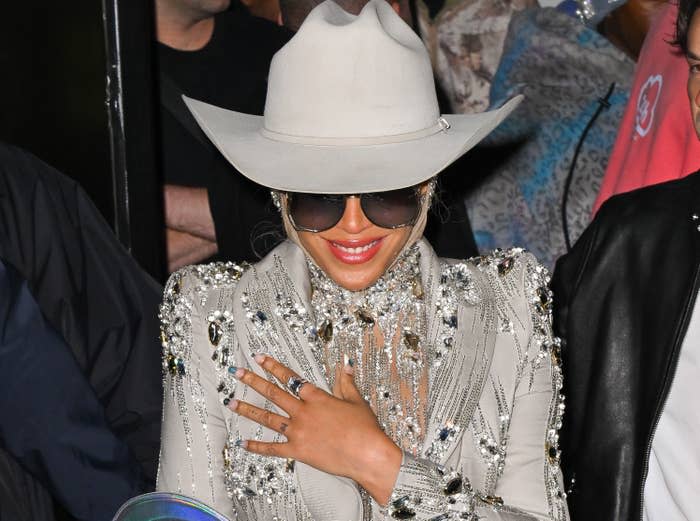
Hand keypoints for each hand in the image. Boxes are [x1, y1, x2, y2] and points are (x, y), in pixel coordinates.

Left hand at [229, 354, 401, 504]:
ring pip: (267, 418)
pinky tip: (243, 443)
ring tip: (231, 402)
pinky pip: (273, 448)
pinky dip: (257, 446)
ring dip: (248, 409)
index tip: (259, 358)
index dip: (273, 366)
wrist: (368, 454)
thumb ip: (346, 382)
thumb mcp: (356, 401)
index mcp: (316, 397)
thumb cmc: (365, 428)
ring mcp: (298, 431)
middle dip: (253, 381)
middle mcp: (303, 412)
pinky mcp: (298, 451)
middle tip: (237, 372)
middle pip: (273, 393)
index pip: (290, 377)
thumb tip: (346, 363)